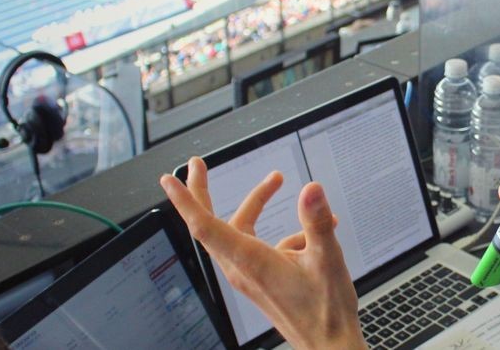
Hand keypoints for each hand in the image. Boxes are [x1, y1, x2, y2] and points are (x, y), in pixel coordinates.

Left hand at [161, 157, 365, 349]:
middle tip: (197, 167)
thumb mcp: (327, 259)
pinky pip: (258, 246)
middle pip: (210, 225)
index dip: (185, 200)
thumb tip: (311, 190)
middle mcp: (243, 268)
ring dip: (254, 205)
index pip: (205, 226)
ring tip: (276, 182)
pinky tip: (310, 235)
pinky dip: (281, 233)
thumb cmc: (325, 311)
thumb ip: (317, 221)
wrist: (329, 345)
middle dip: (201, 192)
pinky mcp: (260, 280)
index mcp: (251, 261)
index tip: (170, 180)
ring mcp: (250, 275)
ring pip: (237, 231)